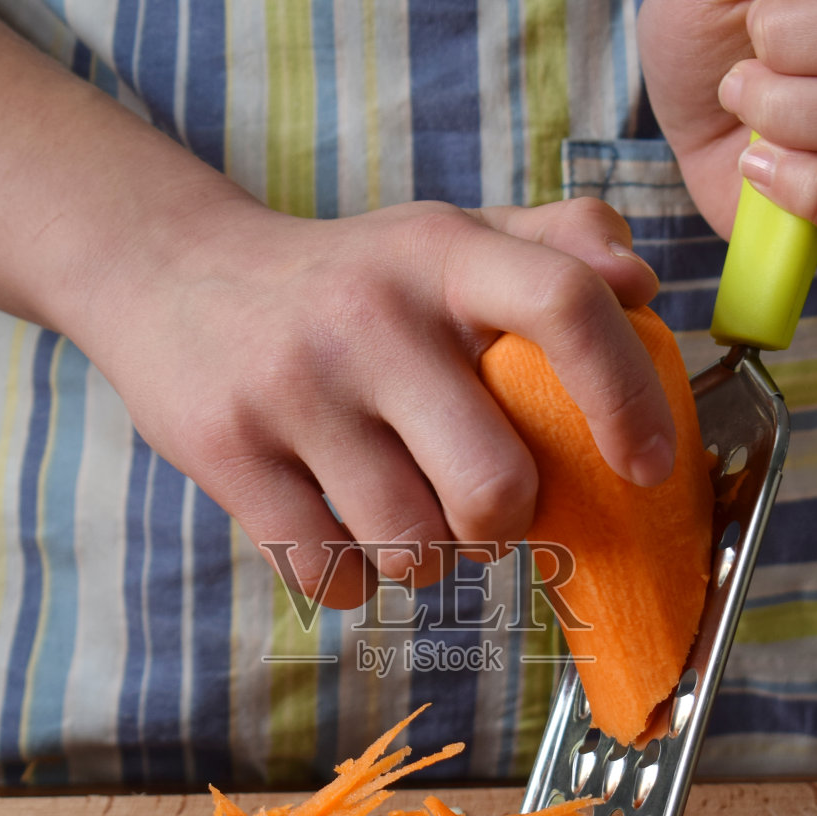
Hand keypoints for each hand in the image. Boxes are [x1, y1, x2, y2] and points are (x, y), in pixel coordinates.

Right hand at [77, 195, 668, 607]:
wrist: (169, 274)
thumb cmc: (346, 278)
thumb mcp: (444, 236)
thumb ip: (556, 245)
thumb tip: (644, 284)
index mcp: (441, 255)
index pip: (565, 305)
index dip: (626, 397)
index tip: (647, 468)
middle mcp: (371, 317)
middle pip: (493, 486)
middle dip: (504, 528)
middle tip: (484, 509)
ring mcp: (294, 389)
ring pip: (411, 550)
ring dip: (425, 558)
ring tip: (402, 512)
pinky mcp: (229, 455)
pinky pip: (329, 575)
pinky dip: (351, 579)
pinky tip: (338, 527)